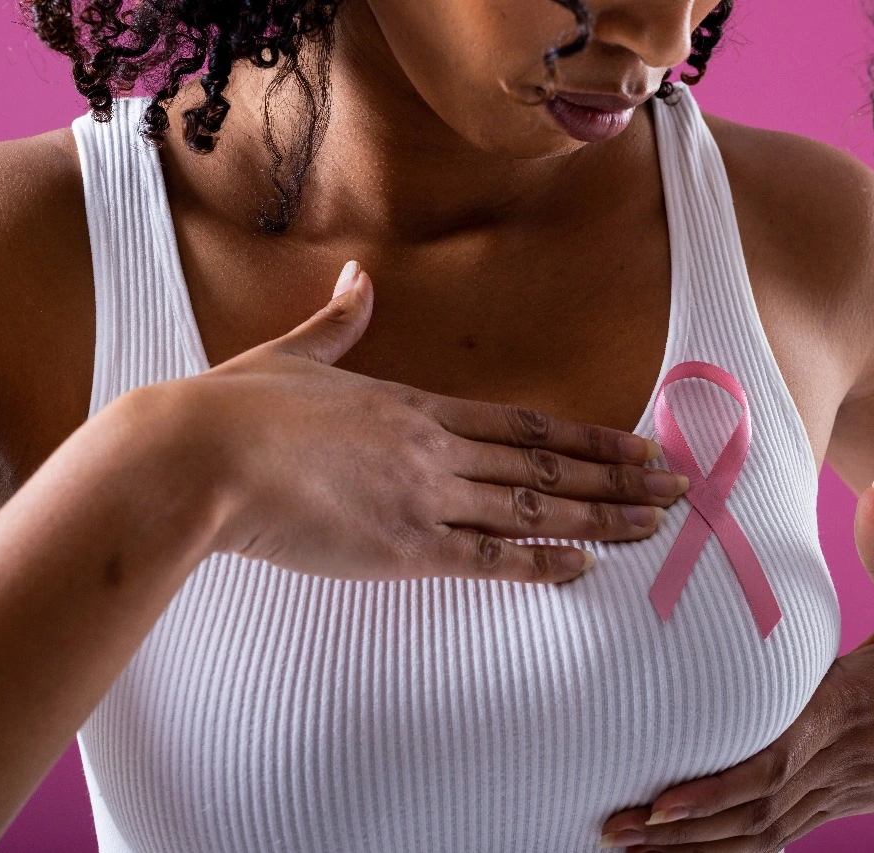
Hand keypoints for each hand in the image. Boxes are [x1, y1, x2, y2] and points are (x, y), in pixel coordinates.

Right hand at [155, 260, 689, 583]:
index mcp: (417, 406)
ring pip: (535, 508)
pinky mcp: (405, 546)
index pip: (525, 423)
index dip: (588, 436)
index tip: (636, 443)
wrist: (197, 456)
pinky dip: (542, 562)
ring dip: (601, 517)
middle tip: (676, 485)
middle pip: (548, 463)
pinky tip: (584, 566)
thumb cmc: (238, 406)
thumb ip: (340, 322)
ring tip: (655, 523)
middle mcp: (437, 449)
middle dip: (618, 477)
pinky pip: (490, 557)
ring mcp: (427, 497)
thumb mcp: (296, 355)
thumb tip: (358, 278)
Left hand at [599, 481, 873, 851]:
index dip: (719, 785)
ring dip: (695, 847)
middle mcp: (839, 759)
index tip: (664, 799)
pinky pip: (778, 836)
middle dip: (682, 824)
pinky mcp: (841, 804)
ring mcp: (840, 790)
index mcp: (850, 707)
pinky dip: (730, 850)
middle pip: (751, 806)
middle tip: (615, 828)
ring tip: (626, 845)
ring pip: (760, 832)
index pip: (776, 758)